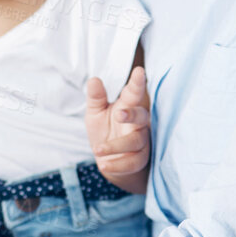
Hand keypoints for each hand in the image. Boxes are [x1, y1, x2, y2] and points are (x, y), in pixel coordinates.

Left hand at [85, 66, 150, 192]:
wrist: (108, 159)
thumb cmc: (104, 130)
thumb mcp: (95, 113)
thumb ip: (96, 98)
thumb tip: (94, 79)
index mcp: (127, 106)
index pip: (134, 92)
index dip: (137, 82)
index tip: (139, 71)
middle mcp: (138, 123)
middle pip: (141, 115)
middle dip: (132, 114)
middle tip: (119, 114)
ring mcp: (141, 141)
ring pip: (136, 141)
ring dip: (117, 146)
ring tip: (97, 149)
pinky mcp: (140, 159)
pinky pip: (132, 162)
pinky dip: (118, 164)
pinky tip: (104, 164)